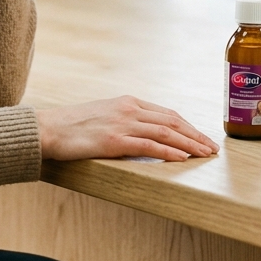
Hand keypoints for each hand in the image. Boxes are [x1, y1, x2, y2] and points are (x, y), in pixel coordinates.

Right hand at [36, 96, 219, 161]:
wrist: (47, 129)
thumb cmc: (73, 126)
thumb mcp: (104, 116)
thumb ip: (126, 122)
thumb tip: (147, 137)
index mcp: (127, 101)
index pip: (167, 113)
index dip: (189, 126)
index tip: (203, 138)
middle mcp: (128, 108)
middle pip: (172, 121)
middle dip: (196, 135)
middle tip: (213, 148)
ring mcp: (121, 123)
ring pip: (166, 133)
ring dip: (189, 144)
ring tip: (205, 155)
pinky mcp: (113, 140)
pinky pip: (148, 145)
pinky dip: (168, 151)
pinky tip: (182, 158)